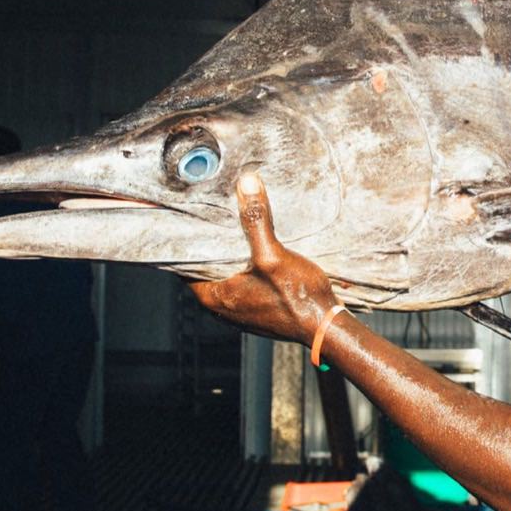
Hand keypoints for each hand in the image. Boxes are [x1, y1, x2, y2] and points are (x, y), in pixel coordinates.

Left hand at [189, 173, 339, 343]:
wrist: (325, 326)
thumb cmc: (297, 299)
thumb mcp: (273, 255)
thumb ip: (256, 220)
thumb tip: (246, 183)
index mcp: (214, 296)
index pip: (185, 263)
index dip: (187, 237)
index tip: (189, 213)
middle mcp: (222, 305)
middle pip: (206, 264)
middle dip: (212, 238)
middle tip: (213, 209)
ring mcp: (240, 307)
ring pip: (226, 271)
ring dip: (232, 249)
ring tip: (234, 220)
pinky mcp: (257, 306)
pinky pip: (243, 278)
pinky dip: (246, 261)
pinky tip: (256, 243)